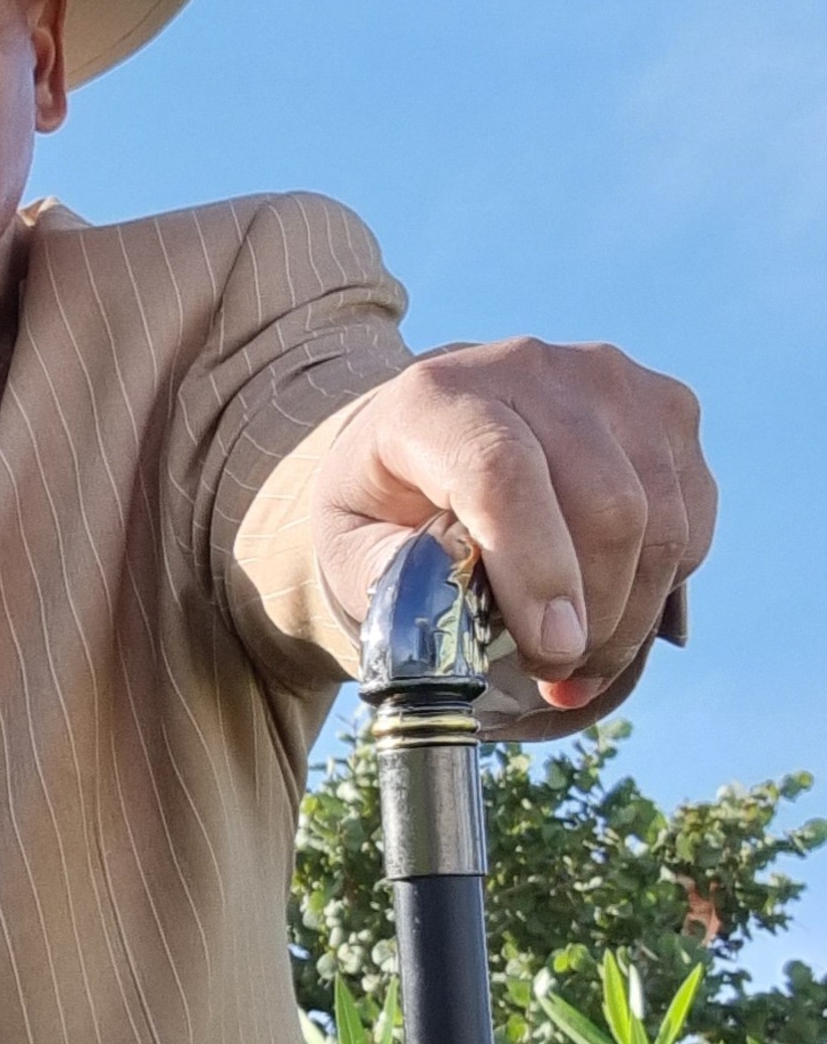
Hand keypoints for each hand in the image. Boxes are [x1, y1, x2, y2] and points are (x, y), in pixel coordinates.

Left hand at [313, 338, 715, 708]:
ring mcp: (608, 380)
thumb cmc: (385, 506)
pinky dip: (662, 583)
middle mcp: (528, 369)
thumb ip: (394, 581)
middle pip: (604, 502)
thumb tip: (463, 614)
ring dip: (631, 612)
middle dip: (594, 614)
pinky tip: (611, 606)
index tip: (552, 651)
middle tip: (559, 674)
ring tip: (582, 659)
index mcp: (435, 398)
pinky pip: (692, 515)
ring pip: (661, 516)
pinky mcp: (664, 406)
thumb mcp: (351, 549)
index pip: (503, 472)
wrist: (430, 437)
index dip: (537, 569)